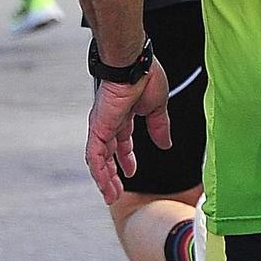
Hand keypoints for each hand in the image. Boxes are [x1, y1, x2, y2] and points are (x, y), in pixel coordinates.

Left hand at [85, 60, 170, 203]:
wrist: (133, 63)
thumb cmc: (145, 75)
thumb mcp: (158, 107)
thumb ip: (160, 127)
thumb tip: (166, 144)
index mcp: (124, 114)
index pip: (122, 141)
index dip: (126, 158)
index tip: (131, 171)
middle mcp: (110, 121)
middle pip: (108, 153)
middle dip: (113, 174)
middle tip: (117, 191)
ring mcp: (102, 126)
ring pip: (99, 159)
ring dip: (105, 179)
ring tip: (111, 196)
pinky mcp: (97, 128)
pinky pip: (94, 156)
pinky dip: (98, 172)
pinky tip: (105, 185)